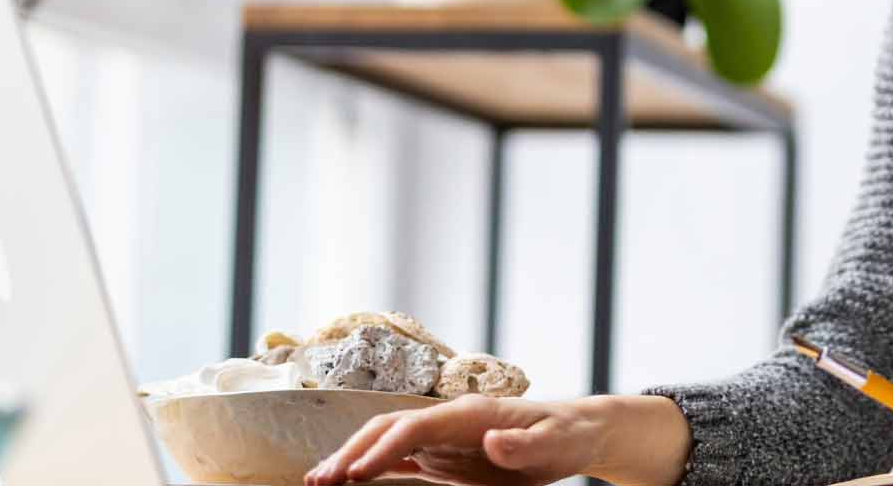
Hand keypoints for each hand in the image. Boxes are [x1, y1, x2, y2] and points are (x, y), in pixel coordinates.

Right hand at [304, 394, 609, 485]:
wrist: (574, 432)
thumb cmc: (566, 436)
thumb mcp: (555, 444)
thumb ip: (523, 445)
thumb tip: (493, 441)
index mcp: (471, 413)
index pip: (416, 426)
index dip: (384, 448)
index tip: (356, 474)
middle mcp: (449, 419)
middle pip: (389, 429)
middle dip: (352, 450)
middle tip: (318, 480)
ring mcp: (443, 437)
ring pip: (386, 441)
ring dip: (352, 458)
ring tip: (317, 480)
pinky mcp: (443, 454)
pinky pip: (399, 459)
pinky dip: (370, 467)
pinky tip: (348, 481)